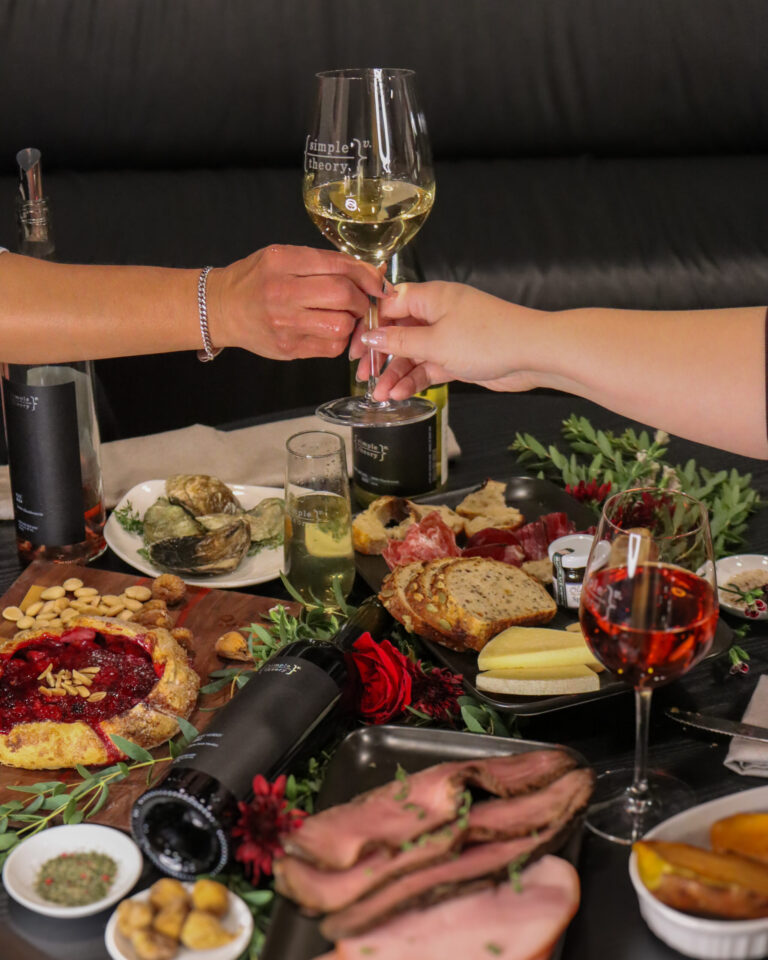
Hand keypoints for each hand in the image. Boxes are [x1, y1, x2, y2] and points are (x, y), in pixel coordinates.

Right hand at [210, 245, 386, 359]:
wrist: (222, 309)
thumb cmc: (255, 280)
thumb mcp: (283, 257)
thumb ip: (323, 262)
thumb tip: (370, 272)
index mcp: (283, 261)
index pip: (338, 266)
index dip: (366, 275)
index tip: (378, 282)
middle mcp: (283, 292)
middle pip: (343, 295)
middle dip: (360, 299)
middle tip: (358, 300)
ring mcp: (286, 324)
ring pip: (341, 325)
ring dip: (351, 321)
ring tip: (342, 315)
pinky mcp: (289, 349)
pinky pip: (331, 347)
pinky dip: (339, 339)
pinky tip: (329, 330)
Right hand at [349, 281, 539, 398]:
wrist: (533, 354)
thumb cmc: (488, 338)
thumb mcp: (435, 342)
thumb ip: (400, 341)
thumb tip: (371, 336)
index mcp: (431, 296)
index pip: (389, 305)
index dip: (369, 325)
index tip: (353, 347)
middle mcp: (438, 313)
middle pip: (399, 331)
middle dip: (380, 355)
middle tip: (363, 376)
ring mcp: (449, 336)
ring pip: (413, 353)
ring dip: (396, 374)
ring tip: (380, 396)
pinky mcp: (459, 357)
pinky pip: (429, 367)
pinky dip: (415, 380)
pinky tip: (400, 394)